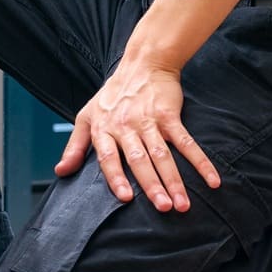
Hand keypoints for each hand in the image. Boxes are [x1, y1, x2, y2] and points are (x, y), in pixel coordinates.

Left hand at [55, 54, 219, 211]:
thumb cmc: (113, 94)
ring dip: (174, 180)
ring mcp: (150, 121)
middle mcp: (126, 126)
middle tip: (163, 208)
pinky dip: (200, 162)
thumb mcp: (86, 116)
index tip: (126, 197)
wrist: (143, 63)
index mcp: (104, 129)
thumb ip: (74, 146)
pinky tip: (211, 180)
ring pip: (162, 155)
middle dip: (152, 185)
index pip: (109, 157)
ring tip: (182, 204)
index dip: (117, 177)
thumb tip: (60, 172)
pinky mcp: (170, 116)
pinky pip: (186, 142)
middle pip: (140, 160)